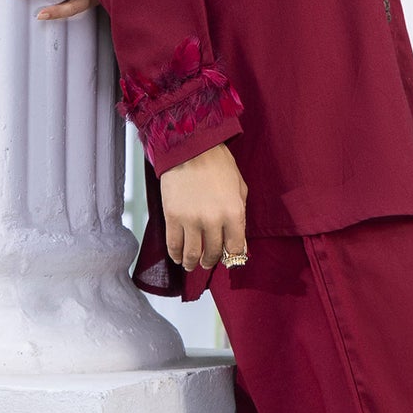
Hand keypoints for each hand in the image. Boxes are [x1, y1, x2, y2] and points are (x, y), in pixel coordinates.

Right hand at [161, 142, 246, 272]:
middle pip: (213, 253)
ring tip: (191, 264)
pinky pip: (173, 244)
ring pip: (191, 254)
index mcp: (234, 213)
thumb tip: (238, 241)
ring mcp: (191, 220)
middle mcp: (213, 221)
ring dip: (192, 263)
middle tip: (207, 262)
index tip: (228, 258)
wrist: (191, 147)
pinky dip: (175, 254)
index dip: (232, 257)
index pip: (235, 248)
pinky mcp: (173, 217)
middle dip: (211, 261)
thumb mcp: (239, 188)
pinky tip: (178, 257)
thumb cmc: (217, 163)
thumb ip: (240, 216)